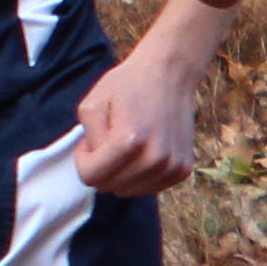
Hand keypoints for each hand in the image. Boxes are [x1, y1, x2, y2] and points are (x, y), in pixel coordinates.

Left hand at [71, 26, 206, 197]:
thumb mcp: (92, 103)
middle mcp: (155, 159)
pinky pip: (148, 188)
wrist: (171, 74)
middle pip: (109, 187)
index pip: (90, 177)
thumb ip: (86, 138)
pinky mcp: (183, 170)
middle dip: (102, 167)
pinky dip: (140, 174)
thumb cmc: (128, 85)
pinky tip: (144, 150)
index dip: (83, 159)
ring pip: (129, 191)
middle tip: (109, 139)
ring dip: (122, 172)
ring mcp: (172, 167)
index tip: (91, 140)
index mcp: (130, 142)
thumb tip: (96, 163)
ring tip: (128, 144)